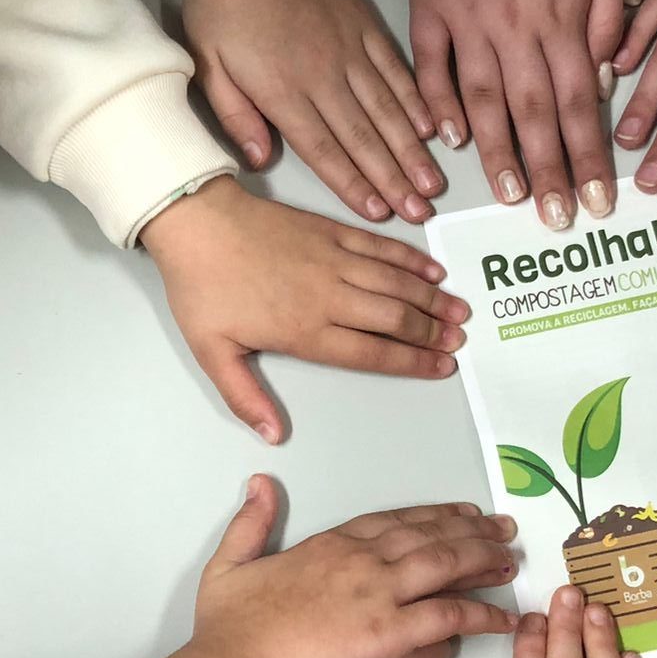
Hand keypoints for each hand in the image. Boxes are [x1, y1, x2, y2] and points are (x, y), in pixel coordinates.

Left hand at [141, 178, 468, 442]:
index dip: (412, 362)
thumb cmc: (201, 287)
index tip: (442, 368)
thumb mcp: (212, 352)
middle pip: (395, 318)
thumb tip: (271, 435)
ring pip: (396, 283)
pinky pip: (381, 247)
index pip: (372, 353)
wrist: (196, 222)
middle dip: (432, 332)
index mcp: (305, 331)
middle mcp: (329, 296)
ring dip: (432, 298)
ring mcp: (334, 260)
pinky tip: (433, 269)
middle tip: (460, 342)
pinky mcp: (331, 231)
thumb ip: (244, 396)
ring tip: (460, 311)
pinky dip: (411, 259)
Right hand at [160, 477, 516, 657]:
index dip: (430, 516)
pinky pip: (450, 616)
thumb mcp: (229, 567)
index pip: (391, 522)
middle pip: (428, 536)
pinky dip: (483, 614)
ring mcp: (377, 594)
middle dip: (471, 531)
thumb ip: (250, 524)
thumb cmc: (227, 635)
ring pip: (447, 566)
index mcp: (327, 546)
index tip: (458, 514)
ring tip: (512, 562)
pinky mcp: (389, 633)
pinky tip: (503, 616)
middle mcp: (359, 561)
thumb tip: (259, 484)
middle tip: (503, 530)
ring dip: (484, 561)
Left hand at [186, 0, 441, 225]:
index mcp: (282, 89)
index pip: (323, 149)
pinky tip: (432, 127)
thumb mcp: (207, 61)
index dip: (352, 184)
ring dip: (412, 150)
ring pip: (387, 110)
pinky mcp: (365, 26)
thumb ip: (235, 114)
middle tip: (420, 214)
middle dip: (394, 180)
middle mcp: (324, 75)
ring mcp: (350, 50)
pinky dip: (416, 101)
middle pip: (364, 138)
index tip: (378, 213)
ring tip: (432, 183)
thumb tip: (260, 159)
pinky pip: (397, 71)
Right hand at [409, 0, 623, 230]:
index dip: (589, 159)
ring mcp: (469, 24)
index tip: (599, 202)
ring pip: (484, 102)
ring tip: (508, 198)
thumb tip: (602, 81)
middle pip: (536, 116)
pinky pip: (431, 65)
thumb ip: (608, 20)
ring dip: (498, 153)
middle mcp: (517, 33)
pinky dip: (437, 103)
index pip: (580, 106)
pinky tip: (446, 141)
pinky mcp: (430, 9)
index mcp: (563, 23)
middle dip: (550, 174)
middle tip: (559, 220)